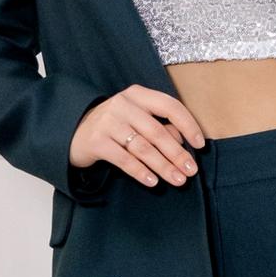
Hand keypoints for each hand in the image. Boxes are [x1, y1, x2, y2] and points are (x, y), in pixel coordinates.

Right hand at [70, 85, 206, 187]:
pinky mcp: (96, 141)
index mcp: (137, 95)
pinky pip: (124, 159)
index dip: (188, 125)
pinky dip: (140, 172)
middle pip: (157, 131)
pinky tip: (152, 182)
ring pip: (142, 147)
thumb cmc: (115, 127)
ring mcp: (108, 122)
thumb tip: (183, 142)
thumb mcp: (137, 120)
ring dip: (163, 166)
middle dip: (177, 153)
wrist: (75, 132)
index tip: (200, 144)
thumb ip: (159, 127)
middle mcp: (122, 104)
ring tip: (178, 180)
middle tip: (191, 171)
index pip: (169, 106)